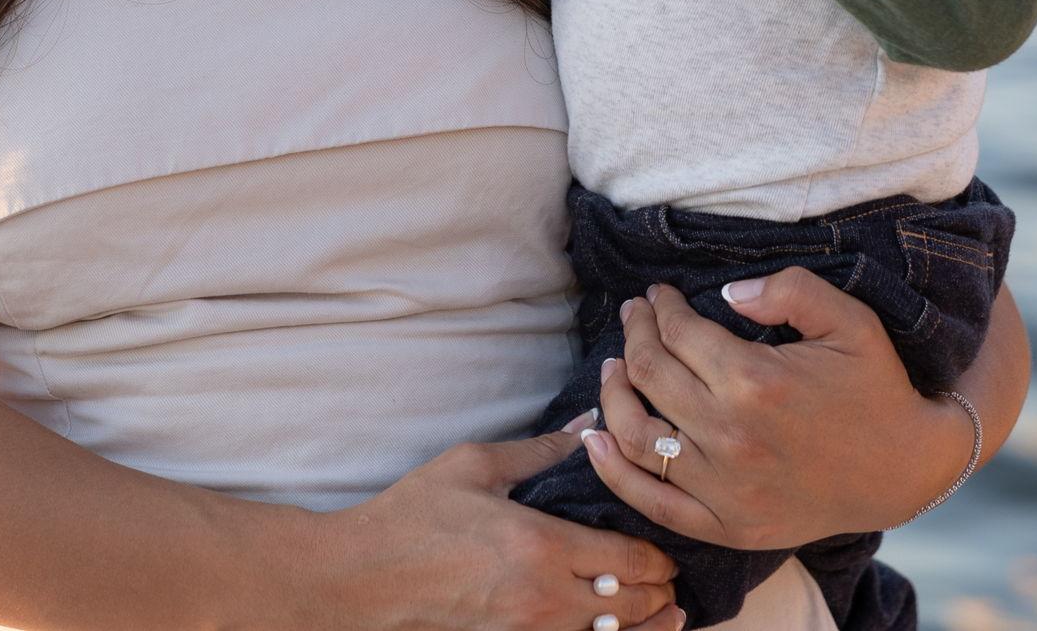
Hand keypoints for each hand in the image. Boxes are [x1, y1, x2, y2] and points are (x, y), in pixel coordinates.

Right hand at [318, 415, 684, 629]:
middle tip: (673, 575)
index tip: (668, 545)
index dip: (658, 555)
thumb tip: (588, 425)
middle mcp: (543, 599)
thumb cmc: (415, 514)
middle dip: (658, 592)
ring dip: (643, 627)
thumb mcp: (476, 464)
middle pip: (630, 607)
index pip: (628, 559)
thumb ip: (540, 450)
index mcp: (539, 545)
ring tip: (665, 613)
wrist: (364, 579)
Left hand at [578, 275, 980, 548]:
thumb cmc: (875, 386)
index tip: (658, 294)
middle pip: (650, 375)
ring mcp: (725, 489)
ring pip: (637, 436)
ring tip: (613, 365)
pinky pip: (652, 502)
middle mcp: (731, 437)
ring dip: (613, 393)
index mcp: (756, 381)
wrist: (904, 470)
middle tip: (635, 314)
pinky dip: (613, 470)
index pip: (678, 333)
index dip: (660, 306)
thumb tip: (728, 294)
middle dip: (635, 334)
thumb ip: (788, 290)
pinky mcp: (726, 526)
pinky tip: (595, 438)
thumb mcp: (848, 319)